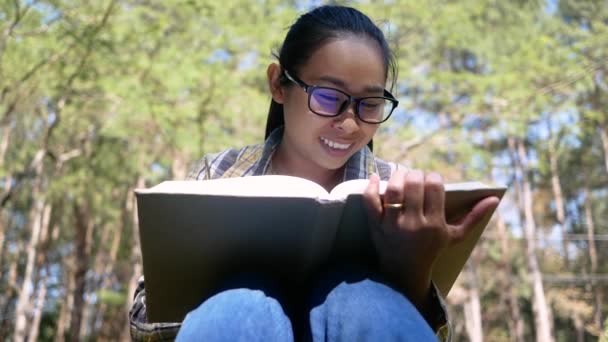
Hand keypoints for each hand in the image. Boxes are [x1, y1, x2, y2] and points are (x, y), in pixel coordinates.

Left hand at [363, 169, 498, 308]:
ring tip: (401, 176)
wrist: (405, 273)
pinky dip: (371, 187)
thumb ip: (474, 217)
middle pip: (414, 184)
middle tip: (415, 177)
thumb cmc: (433, 250)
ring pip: (394, 190)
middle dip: (415, 174)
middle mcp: (414, 223)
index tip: (431, 178)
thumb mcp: (455, 236)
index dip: (433, 176)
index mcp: (434, 224)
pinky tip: (375, 178)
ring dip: (397, 176)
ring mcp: (393, 225)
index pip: (435, 186)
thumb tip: (494, 198)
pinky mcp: (376, 226)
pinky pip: (370, 202)